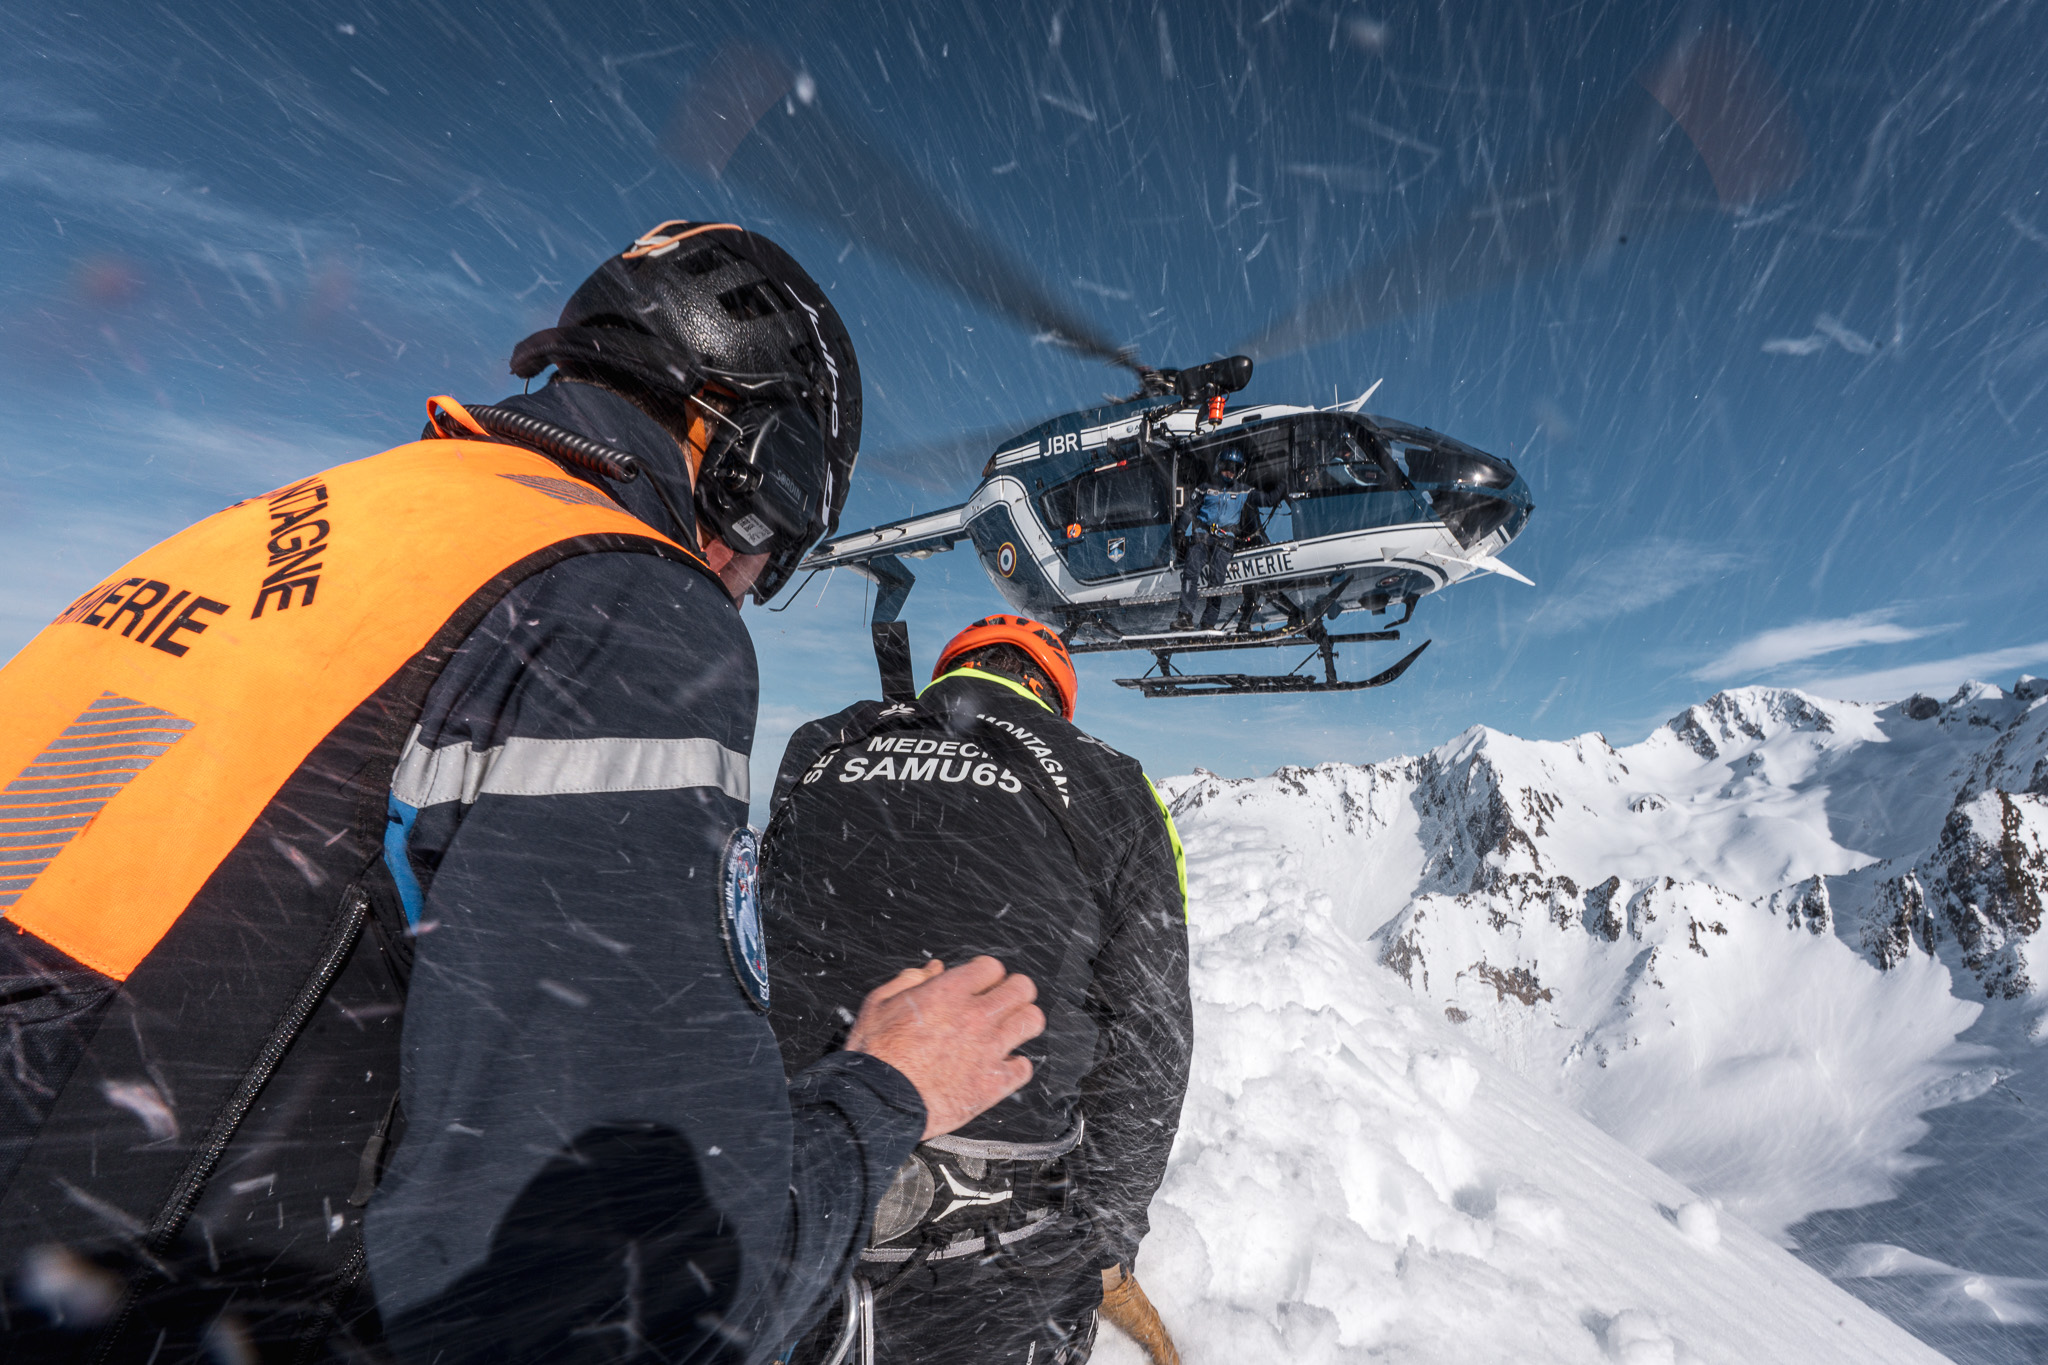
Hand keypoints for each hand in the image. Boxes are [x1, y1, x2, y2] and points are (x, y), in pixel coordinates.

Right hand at [844, 957, 1043, 1139]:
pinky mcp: (993, 1083)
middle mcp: (975, 1016)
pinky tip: (1002, 1067)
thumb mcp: (879, 1004)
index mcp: (948, 993)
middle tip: (1003, 1002)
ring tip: (1010, 1029)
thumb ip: (909, 981)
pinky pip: (1024, 1067)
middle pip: (1022, 988)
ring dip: (1022, 1022)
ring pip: (1032, 1021)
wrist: (877, 1101)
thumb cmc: (875, 1057)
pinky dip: (1016, 1067)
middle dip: (1014, 991)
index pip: (992, 967)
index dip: (987, 974)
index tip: (982, 983)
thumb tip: (932, 970)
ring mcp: (988, 1049)